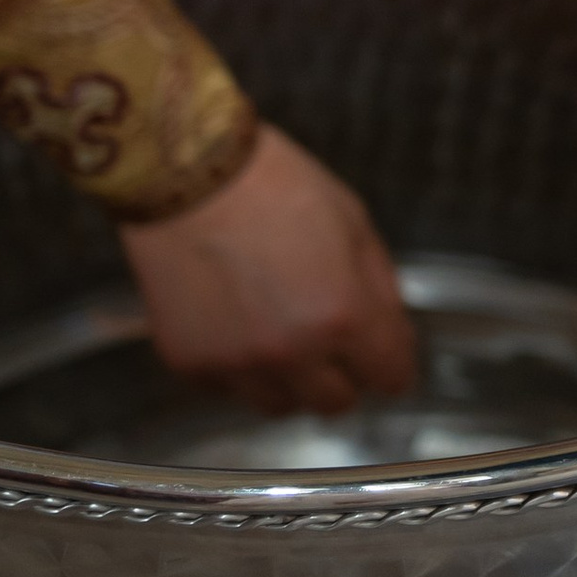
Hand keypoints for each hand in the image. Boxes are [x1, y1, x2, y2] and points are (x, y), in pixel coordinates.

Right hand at [120, 123, 419, 417]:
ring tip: (275, 326)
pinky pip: (229, 388)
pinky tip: (233, 318)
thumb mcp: (352, 219)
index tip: (383, 357)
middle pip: (336, 402)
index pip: (389, 377)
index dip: (391, 363)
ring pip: (282, 405)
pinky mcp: (191, 364)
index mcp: (343, 314)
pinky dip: (238, 365)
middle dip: (341, 372)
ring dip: (289, 377)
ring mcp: (238, 363)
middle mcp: (292, 352)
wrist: (185, 171)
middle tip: (326, 336)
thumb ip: (380, 286)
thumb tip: (390, 332)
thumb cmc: (270, 182)